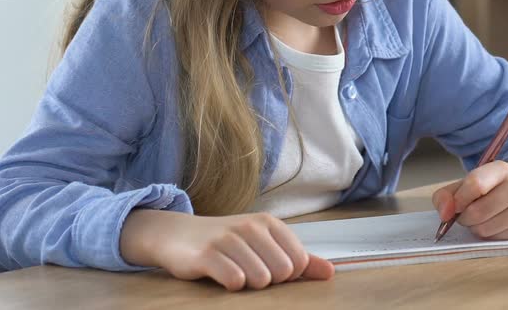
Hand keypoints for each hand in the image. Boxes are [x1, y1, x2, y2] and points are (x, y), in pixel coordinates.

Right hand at [121, 210, 333, 290]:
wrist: (177, 235)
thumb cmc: (225, 242)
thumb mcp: (264, 244)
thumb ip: (299, 258)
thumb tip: (330, 272)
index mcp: (268, 223)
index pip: (299, 261)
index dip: (286, 274)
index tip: (267, 267)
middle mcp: (250, 226)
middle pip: (283, 272)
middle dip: (268, 280)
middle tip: (248, 270)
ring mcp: (228, 239)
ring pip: (261, 278)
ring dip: (249, 284)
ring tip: (234, 271)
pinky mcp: (207, 255)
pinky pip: (235, 280)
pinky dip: (232, 285)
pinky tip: (222, 276)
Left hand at [432, 160, 507, 239]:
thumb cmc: (486, 187)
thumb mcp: (464, 183)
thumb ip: (445, 195)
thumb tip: (444, 214)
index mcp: (500, 169)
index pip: (475, 185)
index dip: (458, 200)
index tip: (452, 206)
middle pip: (477, 211)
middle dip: (462, 217)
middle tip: (463, 213)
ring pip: (484, 229)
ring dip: (473, 227)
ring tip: (476, 218)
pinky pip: (493, 238)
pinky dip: (485, 234)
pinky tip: (489, 223)